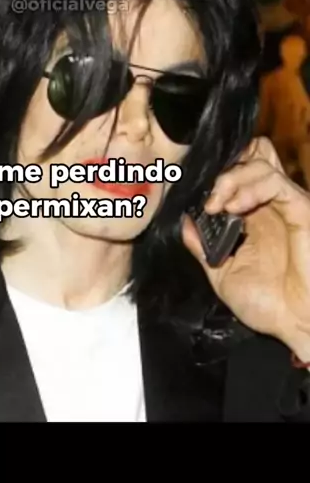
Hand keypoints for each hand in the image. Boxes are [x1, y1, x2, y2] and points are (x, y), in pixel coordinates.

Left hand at [182, 137, 309, 362]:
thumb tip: (184, 222)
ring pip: (259, 163)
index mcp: (253, 216)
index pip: (236, 173)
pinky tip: (233, 207)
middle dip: (225, 166)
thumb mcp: (221, 274)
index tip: (194, 197)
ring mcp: (287, 205)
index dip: (214, 176)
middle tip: (208, 193)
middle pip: (252, 156)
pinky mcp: (302, 209)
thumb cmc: (270, 306)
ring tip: (216, 206)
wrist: (299, 326)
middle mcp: (270, 205)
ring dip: (230, 179)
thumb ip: (202, 246)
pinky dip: (249, 186)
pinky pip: (275, 181)